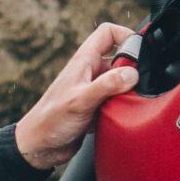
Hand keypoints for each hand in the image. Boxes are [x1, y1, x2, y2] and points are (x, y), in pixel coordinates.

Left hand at [13, 21, 138, 169]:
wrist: (39, 147)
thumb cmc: (50, 121)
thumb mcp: (81, 100)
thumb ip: (107, 85)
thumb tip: (132, 73)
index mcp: (84, 62)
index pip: (108, 33)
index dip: (126, 35)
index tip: (141, 51)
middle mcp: (90, 72)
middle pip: (120, 57)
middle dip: (134, 67)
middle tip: (137, 84)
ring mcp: (94, 89)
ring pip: (121, 80)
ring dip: (130, 89)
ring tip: (131, 101)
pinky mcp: (97, 107)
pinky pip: (118, 100)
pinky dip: (125, 105)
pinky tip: (126, 115)